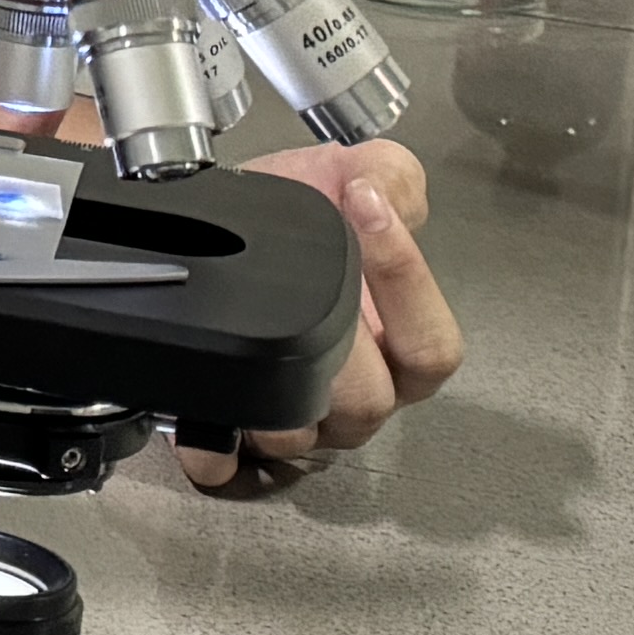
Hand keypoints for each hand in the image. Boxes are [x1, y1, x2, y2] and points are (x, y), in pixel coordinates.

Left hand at [177, 138, 459, 490]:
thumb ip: (390, 177)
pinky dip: (210, 449)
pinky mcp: (231, 427)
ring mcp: (296, 415)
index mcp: (399, 344)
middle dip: (337, 349)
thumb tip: (379, 191)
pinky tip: (201, 422)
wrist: (228, 214)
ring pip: (300, 437)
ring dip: (276, 400)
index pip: (432, 348)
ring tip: (251, 340)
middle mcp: (355, 390)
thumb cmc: (298, 212)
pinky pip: (227, 460)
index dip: (407, 284)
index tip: (365, 210)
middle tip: (302, 290)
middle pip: (369, 404)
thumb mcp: (356, 173)